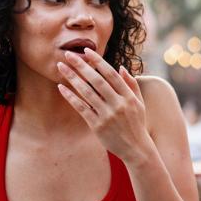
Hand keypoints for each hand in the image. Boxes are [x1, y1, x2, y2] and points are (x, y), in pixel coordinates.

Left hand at [57, 48, 153, 163]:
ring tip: (61, 67)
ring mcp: (107, 115)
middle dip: (81, 65)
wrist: (136, 148)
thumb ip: (131, 85)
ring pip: (86, 92)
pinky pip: (81, 108)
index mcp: (128, 96)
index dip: (98, 61)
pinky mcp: (97, 126)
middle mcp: (118, 104)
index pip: (111, 74)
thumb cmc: (137, 123)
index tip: (86, 51)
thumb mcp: (140, 103)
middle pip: (96, 80)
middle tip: (68, 54)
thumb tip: (120, 67)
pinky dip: (71, 97)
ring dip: (72, 78)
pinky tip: (61, 87)